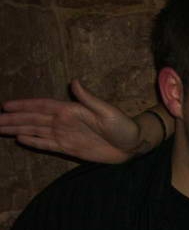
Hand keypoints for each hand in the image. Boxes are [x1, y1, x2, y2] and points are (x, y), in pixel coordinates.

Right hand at [0, 79, 141, 162]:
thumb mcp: (108, 111)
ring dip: (18, 129)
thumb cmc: (124, 126)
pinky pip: (48, 144)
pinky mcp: (70, 148)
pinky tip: (20, 139)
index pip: (41, 106)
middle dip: (13, 119)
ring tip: (0, 128)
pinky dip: (34, 142)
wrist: (134, 146)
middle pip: (33, 119)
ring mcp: (66, 135)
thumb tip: (74, 82)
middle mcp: (64, 121)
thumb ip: (89, 99)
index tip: (5, 105)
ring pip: (36, 131)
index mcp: (71, 110)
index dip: (24, 106)